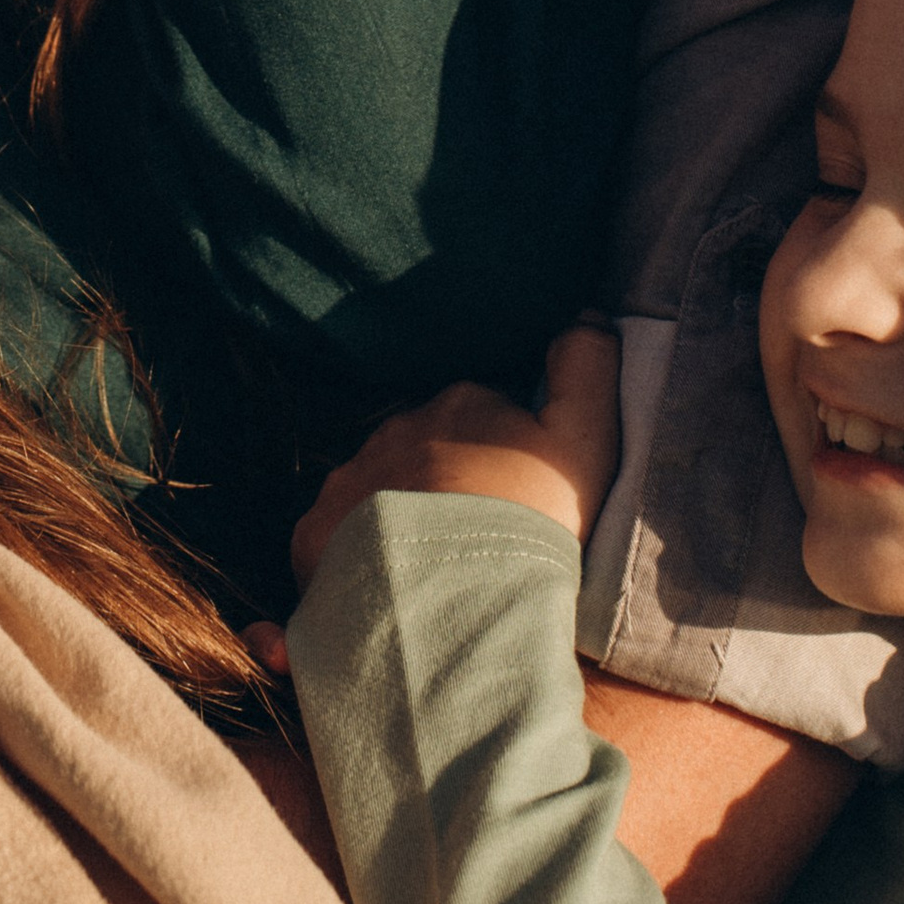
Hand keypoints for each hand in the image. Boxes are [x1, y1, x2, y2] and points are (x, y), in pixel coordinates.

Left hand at [292, 327, 621, 586]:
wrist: (461, 593)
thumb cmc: (532, 518)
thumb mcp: (584, 440)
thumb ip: (587, 368)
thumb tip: (587, 310)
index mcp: (460, 403)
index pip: (479, 417)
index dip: (499, 457)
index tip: (514, 500)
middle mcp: (396, 429)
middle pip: (422, 453)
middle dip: (442, 486)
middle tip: (474, 540)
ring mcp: (351, 478)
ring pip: (375, 492)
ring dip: (395, 520)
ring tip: (431, 572)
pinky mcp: (315, 532)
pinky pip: (332, 538)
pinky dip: (350, 556)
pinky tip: (385, 589)